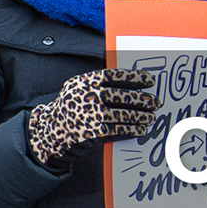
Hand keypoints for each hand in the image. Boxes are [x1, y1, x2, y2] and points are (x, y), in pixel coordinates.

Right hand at [27, 65, 158, 168]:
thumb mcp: (79, 89)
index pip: (115, 75)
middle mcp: (88, 96)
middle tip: (155, 102)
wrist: (50, 130)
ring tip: (151, 117)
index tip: (150, 80)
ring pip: (123, 114)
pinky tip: (140, 129)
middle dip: (142, 100)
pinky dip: (132, 129)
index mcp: (86, 81)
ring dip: (141, 116)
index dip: (134, 77)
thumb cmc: (71, 108)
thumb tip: (131, 85)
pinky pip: (118, 129)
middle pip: (122, 96)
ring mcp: (90, 114)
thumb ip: (99, 84)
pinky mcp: (92, 132)